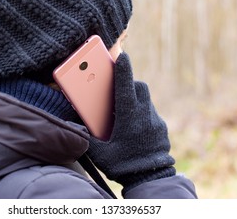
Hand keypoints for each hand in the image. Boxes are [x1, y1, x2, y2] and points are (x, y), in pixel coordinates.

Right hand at [86, 53, 175, 192]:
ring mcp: (155, 121)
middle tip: (116, 87)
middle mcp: (145, 115)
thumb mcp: (100, 154)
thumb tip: (74, 125)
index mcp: (129, 118)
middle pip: (139, 87)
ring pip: (146, 98)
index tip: (122, 56)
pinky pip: (150, 111)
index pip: (126, 87)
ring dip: (135, 97)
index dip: (123, 69)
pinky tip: (133, 125)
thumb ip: (86, 138)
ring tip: (123, 107)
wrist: (152, 179)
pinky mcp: (161, 128)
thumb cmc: (124, 166)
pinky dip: (141, 111)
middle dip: (128, 82)